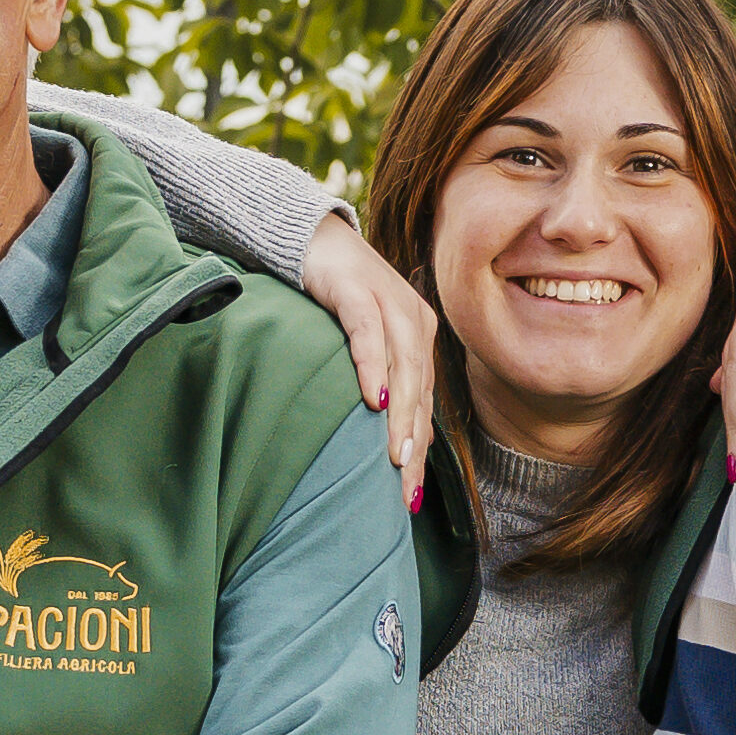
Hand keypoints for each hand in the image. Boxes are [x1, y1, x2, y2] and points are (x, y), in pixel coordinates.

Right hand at [294, 211, 437, 506]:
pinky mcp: (358, 288)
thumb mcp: (364, 340)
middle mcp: (415, 319)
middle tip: (404, 492)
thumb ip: (378, 378)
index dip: (419, 450)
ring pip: (403, 367)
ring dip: (400, 414)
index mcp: (420, 336)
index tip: (410, 497)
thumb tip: (384, 435)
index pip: (424, 403)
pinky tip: (372, 398)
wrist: (312, 237)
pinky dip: (372, 366)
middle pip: (419, 392)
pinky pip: (368, 332)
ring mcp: (390, 302)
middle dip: (414, 446)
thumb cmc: (336, 295)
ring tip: (394, 456)